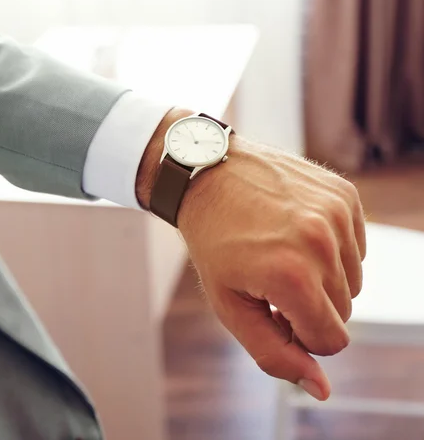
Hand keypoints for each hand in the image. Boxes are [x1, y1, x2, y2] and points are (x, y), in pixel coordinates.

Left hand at [136, 109, 365, 400]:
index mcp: (291, 276)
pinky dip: (332, 249)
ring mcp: (336, 214)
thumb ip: (275, 353)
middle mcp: (321, 243)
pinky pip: (356, 246)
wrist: (207, 175)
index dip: (301, 335)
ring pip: (353, 281)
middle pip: (344, 311)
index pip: (332, 340)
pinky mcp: (344, 194)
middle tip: (272, 282)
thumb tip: (321, 389)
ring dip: (323, 278)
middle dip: (309, 307)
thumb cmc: (214, 243)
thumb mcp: (230, 306)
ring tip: (282, 255)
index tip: (274, 313)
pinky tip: (296, 233)